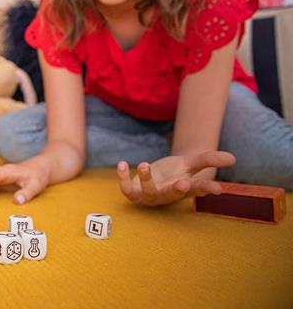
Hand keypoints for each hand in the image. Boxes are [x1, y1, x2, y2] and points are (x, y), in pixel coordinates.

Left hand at [116, 151, 235, 205]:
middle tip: (183, 183)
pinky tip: (121, 163)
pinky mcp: (134, 194)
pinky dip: (122, 178)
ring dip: (146, 179)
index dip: (206, 189)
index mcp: (185, 188)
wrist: (155, 179)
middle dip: (177, 190)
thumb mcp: (191, 163)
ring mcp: (150, 196)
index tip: (217, 188)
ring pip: (149, 192)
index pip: (198, 190)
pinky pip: (127, 189)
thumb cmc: (176, 173)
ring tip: (144, 164)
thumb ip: (209, 159)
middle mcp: (168, 194)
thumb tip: (233, 158)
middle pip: (173, 195)